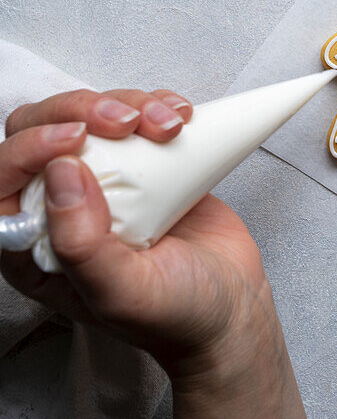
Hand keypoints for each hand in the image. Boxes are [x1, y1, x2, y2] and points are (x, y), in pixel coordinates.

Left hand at [0, 88, 308, 418]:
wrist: (232, 306)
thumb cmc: (175, 315)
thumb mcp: (124, 294)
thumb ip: (82, 245)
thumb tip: (59, 174)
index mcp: (35, 244)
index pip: (4, 177)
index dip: (30, 146)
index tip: (77, 138)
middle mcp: (62, 206)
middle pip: (43, 128)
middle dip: (82, 110)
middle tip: (124, 121)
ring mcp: (104, 179)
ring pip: (91, 112)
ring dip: (130, 104)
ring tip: (169, 127)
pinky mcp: (142, 161)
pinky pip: (136, 112)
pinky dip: (158, 104)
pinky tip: (180, 118)